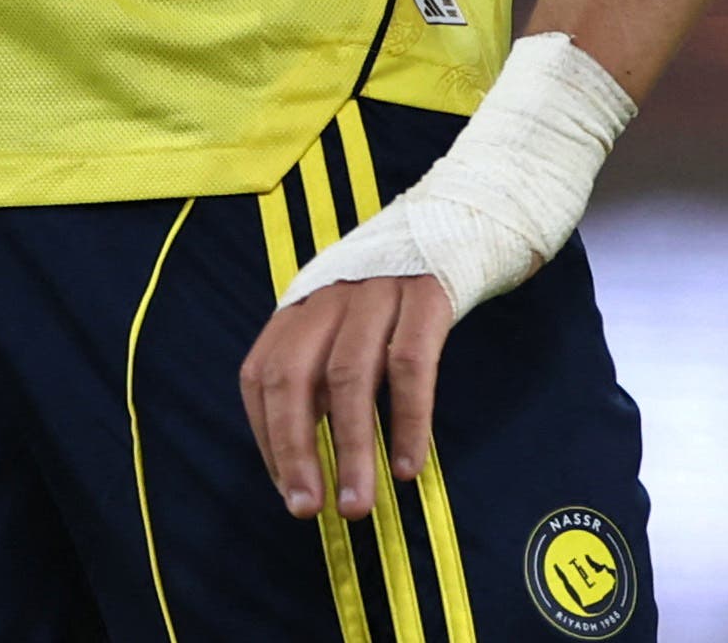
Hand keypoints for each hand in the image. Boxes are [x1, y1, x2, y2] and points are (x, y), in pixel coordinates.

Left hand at [243, 272, 455, 519]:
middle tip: (308, 509)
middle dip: (295, 450)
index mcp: (303, 303)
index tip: (289, 488)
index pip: (261, 375)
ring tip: (356, 505)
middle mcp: (332, 294)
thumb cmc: (399, 289)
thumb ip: (321, 370)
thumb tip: (306, 456)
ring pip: (350, 376)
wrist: (466, 218)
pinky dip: (407, 420)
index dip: (268, 437)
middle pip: (293, 376)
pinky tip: (407, 466)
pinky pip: (413, 364)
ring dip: (349, 449)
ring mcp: (380, 290)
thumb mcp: (346, 317)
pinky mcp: (429, 293)